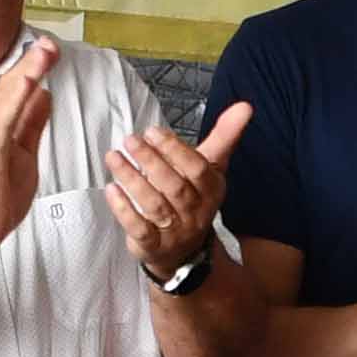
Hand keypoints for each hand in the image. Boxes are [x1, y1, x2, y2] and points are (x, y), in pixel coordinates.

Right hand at [0, 36, 57, 243]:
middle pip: (11, 85)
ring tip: (44, 50)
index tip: (49, 48)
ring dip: (27, 71)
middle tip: (50, 42)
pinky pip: (4, 119)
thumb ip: (32, 123)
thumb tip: (45, 96)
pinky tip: (28, 81)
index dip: (33, 67)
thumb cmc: (0, 194)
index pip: (16, 88)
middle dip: (32, 62)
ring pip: (8, 96)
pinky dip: (16, 97)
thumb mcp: (25, 151)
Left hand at [102, 95, 249, 276]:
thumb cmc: (194, 197)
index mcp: (211, 190)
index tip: (153, 131)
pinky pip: (140, 229)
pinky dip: (124, 209)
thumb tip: (244, 106)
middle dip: (151, 161)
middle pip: (175, 186)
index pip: (198, 169)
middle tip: (131, 140)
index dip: (175, 149)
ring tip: (114, 157)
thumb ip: (224, 136)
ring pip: (154, 205)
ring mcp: (175, 232)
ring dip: (132, 179)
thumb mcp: (211, 167)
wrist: (184, 249)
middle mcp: (196, 213)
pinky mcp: (153, 246)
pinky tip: (111, 189)